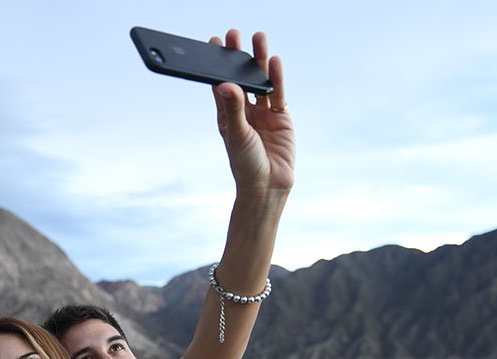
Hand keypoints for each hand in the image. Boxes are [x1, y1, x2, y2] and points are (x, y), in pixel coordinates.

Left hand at [211, 30, 294, 195]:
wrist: (268, 186)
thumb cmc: (246, 165)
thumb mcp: (237, 134)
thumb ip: (234, 108)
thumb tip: (225, 84)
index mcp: (228, 115)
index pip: (220, 84)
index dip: (217, 64)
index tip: (214, 43)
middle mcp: (245, 111)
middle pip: (242, 78)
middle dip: (239, 56)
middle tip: (234, 33)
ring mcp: (264, 113)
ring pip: (262, 81)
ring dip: (259, 61)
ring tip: (258, 38)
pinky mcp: (282, 117)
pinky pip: (279, 93)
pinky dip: (278, 78)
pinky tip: (274, 61)